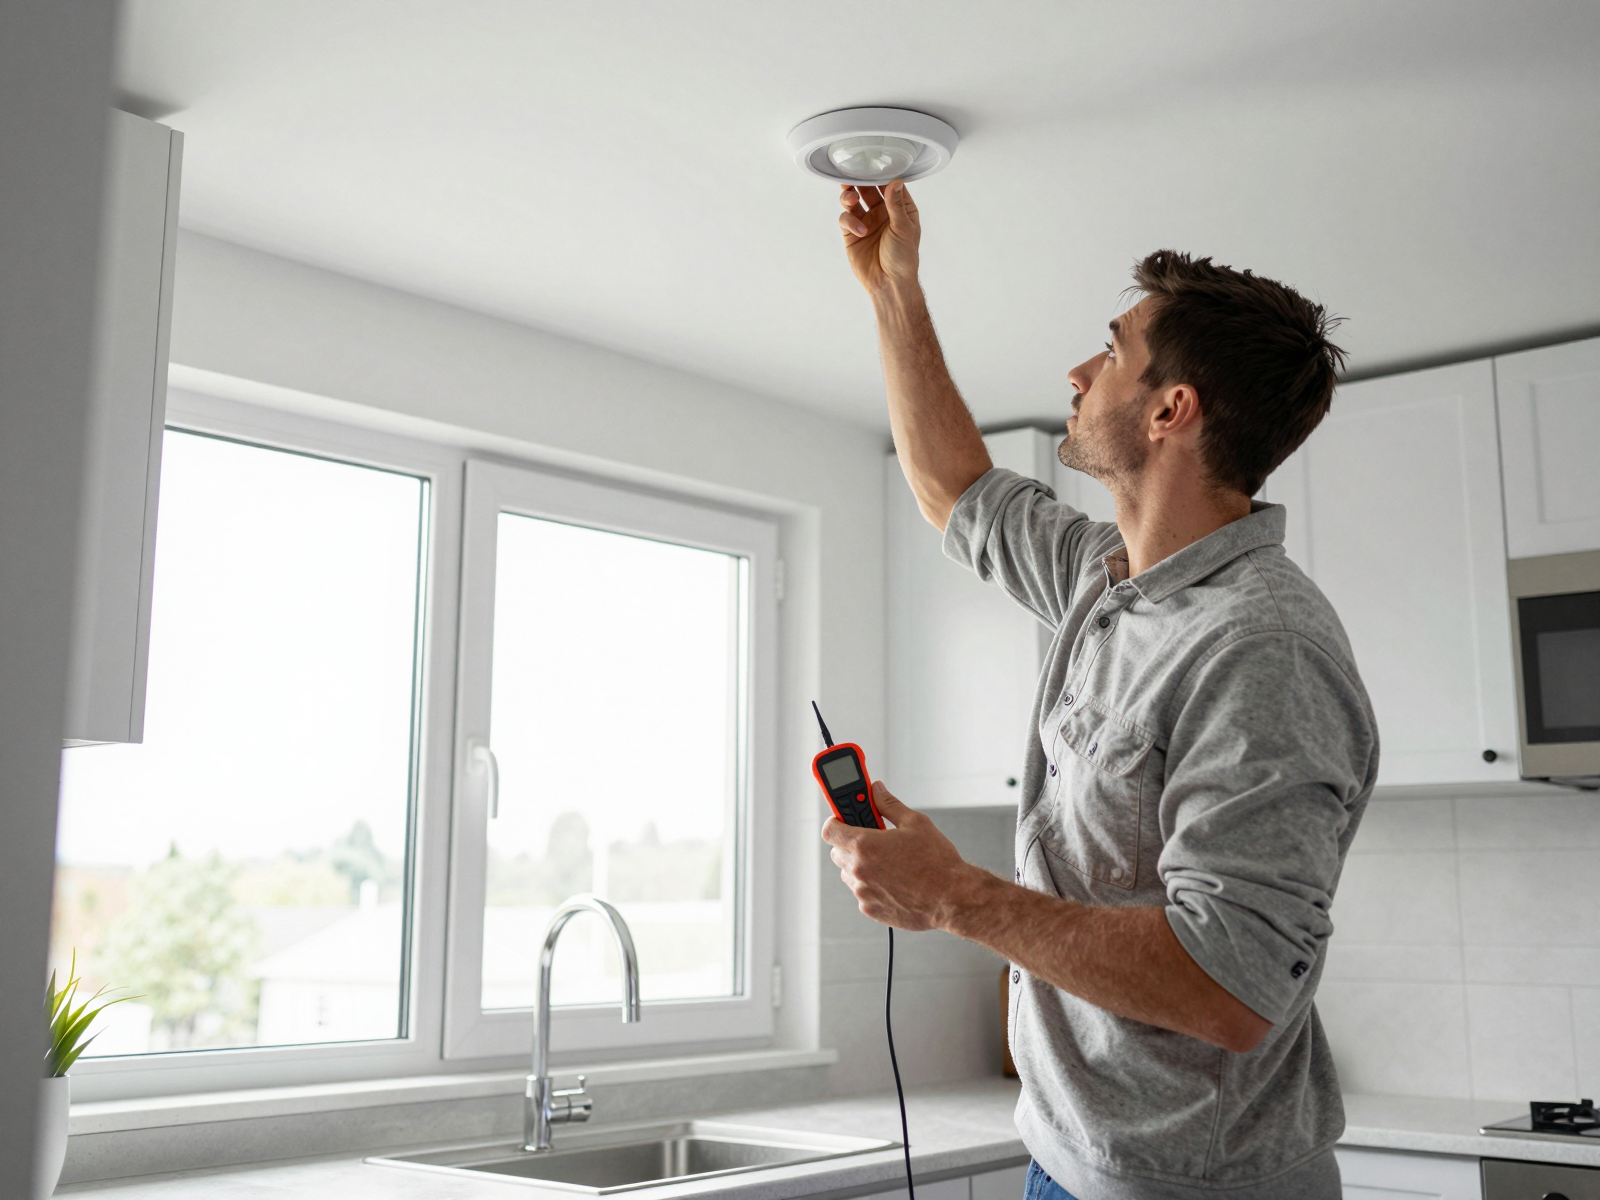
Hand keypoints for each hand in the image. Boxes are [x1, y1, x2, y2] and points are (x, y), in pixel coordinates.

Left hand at [821, 781, 986, 930]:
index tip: (843, 819)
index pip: (830, 830)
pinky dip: (871, 885)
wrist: (952, 898)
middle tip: (873, 839)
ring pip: (848, 873)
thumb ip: (889, 804)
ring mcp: (863, 892)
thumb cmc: (937, 861)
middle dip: (851, 843)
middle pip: (837, 852)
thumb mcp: (915, 823)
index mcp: (865, 845)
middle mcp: (859, 870)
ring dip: (860, 865)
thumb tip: (876, 790)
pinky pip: (862, 892)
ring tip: (887, 862)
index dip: (836, 821)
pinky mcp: (870, 909)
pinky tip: (894, 880)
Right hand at [838, 180, 920, 294]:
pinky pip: (846, 218)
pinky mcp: (852, 233)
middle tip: (852, 173)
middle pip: (868, 189)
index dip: (882, 173)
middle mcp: (882, 213)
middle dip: (859, 180)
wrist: (889, 284)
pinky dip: (850, 221)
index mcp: (899, 209)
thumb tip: (895, 181)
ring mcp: (866, 222)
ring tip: (849, 198)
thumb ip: (896, 204)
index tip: (873, 162)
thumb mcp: (904, 228)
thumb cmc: (903, 258)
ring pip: (852, 200)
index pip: (890, 185)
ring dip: (848, 196)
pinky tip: (860, 231)